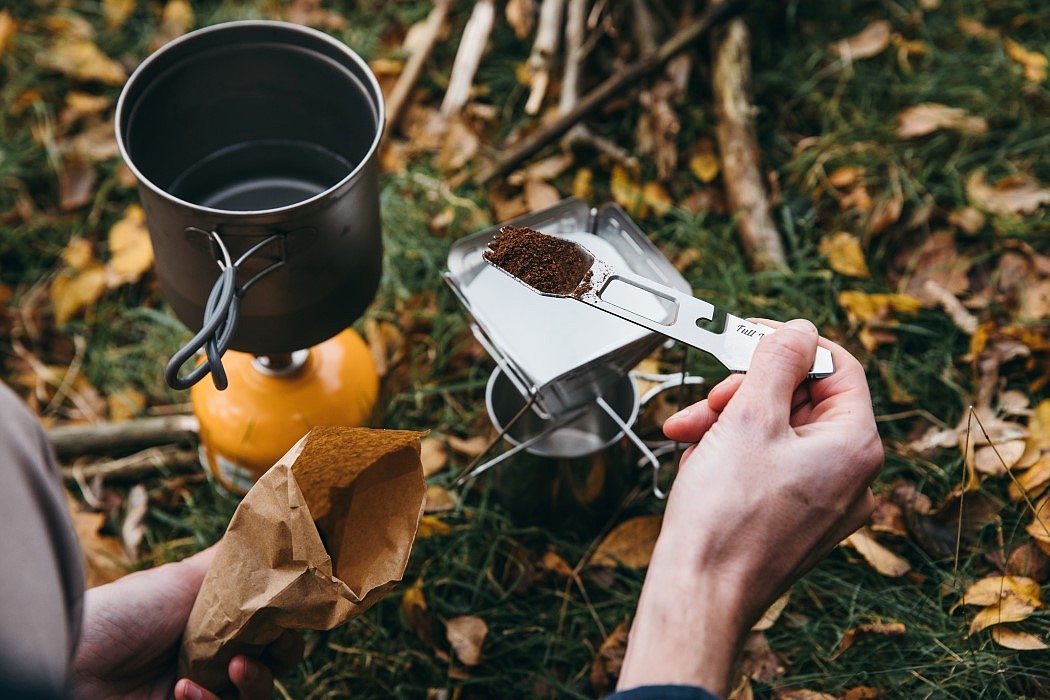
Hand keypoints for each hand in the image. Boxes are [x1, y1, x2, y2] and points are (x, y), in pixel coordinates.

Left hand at [72, 544, 300, 699]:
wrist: (72, 663)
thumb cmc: (124, 612)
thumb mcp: (184, 577)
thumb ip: (233, 560)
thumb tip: (272, 525)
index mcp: (216, 618)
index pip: (271, 623)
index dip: (286, 620)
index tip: (291, 609)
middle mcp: (212, 655)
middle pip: (275, 661)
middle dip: (280, 651)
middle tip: (267, 643)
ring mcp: (201, 690)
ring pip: (258, 692)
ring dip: (254, 680)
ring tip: (232, 668)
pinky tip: (184, 691)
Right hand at [617, 319, 882, 694]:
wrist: (698, 593)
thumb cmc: (725, 517)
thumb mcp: (750, 418)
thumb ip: (777, 362)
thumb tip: (799, 331)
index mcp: (855, 447)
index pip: (838, 368)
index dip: (791, 346)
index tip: (750, 338)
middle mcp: (850, 477)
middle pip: (801, 401)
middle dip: (744, 394)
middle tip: (706, 403)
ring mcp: (823, 504)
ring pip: (778, 434)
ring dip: (728, 424)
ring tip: (687, 436)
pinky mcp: (793, 522)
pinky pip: (768, 468)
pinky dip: (732, 457)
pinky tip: (697, 465)